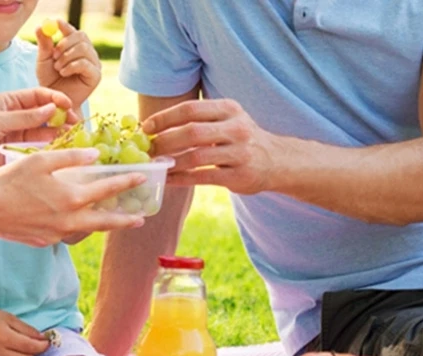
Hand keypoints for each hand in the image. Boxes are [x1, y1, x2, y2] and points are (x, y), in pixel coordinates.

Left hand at [0, 88, 79, 180]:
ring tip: (73, 136)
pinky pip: (35, 149)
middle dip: (61, 117)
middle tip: (76, 123)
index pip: (38, 96)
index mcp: (9, 102)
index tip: (68, 105)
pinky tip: (60, 149)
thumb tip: (51, 108)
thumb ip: (25, 117)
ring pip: (42, 132)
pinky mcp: (15, 154)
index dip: (55, 99)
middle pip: (44, 114)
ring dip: (58, 133)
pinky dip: (48, 149)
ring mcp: (16, 136)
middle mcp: (15, 118)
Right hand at [0, 147, 147, 245]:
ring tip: (111, 219)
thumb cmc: (10, 180)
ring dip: (99, 224)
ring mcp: (57, 234)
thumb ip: (70, 157)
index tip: (142, 178)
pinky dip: (72, 226)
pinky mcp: (45, 241)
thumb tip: (95, 155)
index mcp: (71, 197)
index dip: (126, 182)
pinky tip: (71, 219)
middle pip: (105, 222)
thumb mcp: (40, 160)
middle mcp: (68, 220)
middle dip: (125, 220)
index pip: (107, 189)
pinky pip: (64, 233)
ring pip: (85, 229)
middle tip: (140, 218)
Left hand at [36, 21, 101, 111]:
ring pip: (83, 48)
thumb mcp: (44, 60)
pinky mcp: (96, 75)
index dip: (66, 26)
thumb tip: (40, 27)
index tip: (57, 24)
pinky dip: (72, 66)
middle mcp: (87, 53)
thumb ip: (44, 44)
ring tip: (58, 68)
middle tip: (54, 54)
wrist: (56, 102)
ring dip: (67, 57)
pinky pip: (85, 63)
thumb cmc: (50, 82)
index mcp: (75, 46)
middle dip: (65, 43)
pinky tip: (64, 73)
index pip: (73, 31)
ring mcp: (94, 64)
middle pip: (81, 36)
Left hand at [143, 99, 275, 193]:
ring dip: (171, 163)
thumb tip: (157, 127)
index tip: (146, 128)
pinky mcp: (238, 176)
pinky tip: (169, 180)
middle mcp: (236, 128)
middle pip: (192, 132)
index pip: (190, 109)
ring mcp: (239, 153)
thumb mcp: (227, 120)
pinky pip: (203, 177)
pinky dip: (182, 179)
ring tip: (155, 167)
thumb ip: (200, 120)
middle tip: (147, 151)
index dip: (165, 118)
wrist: (277, 161)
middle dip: (165, 142)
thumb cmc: (241, 140)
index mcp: (229, 109)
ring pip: (196, 157)